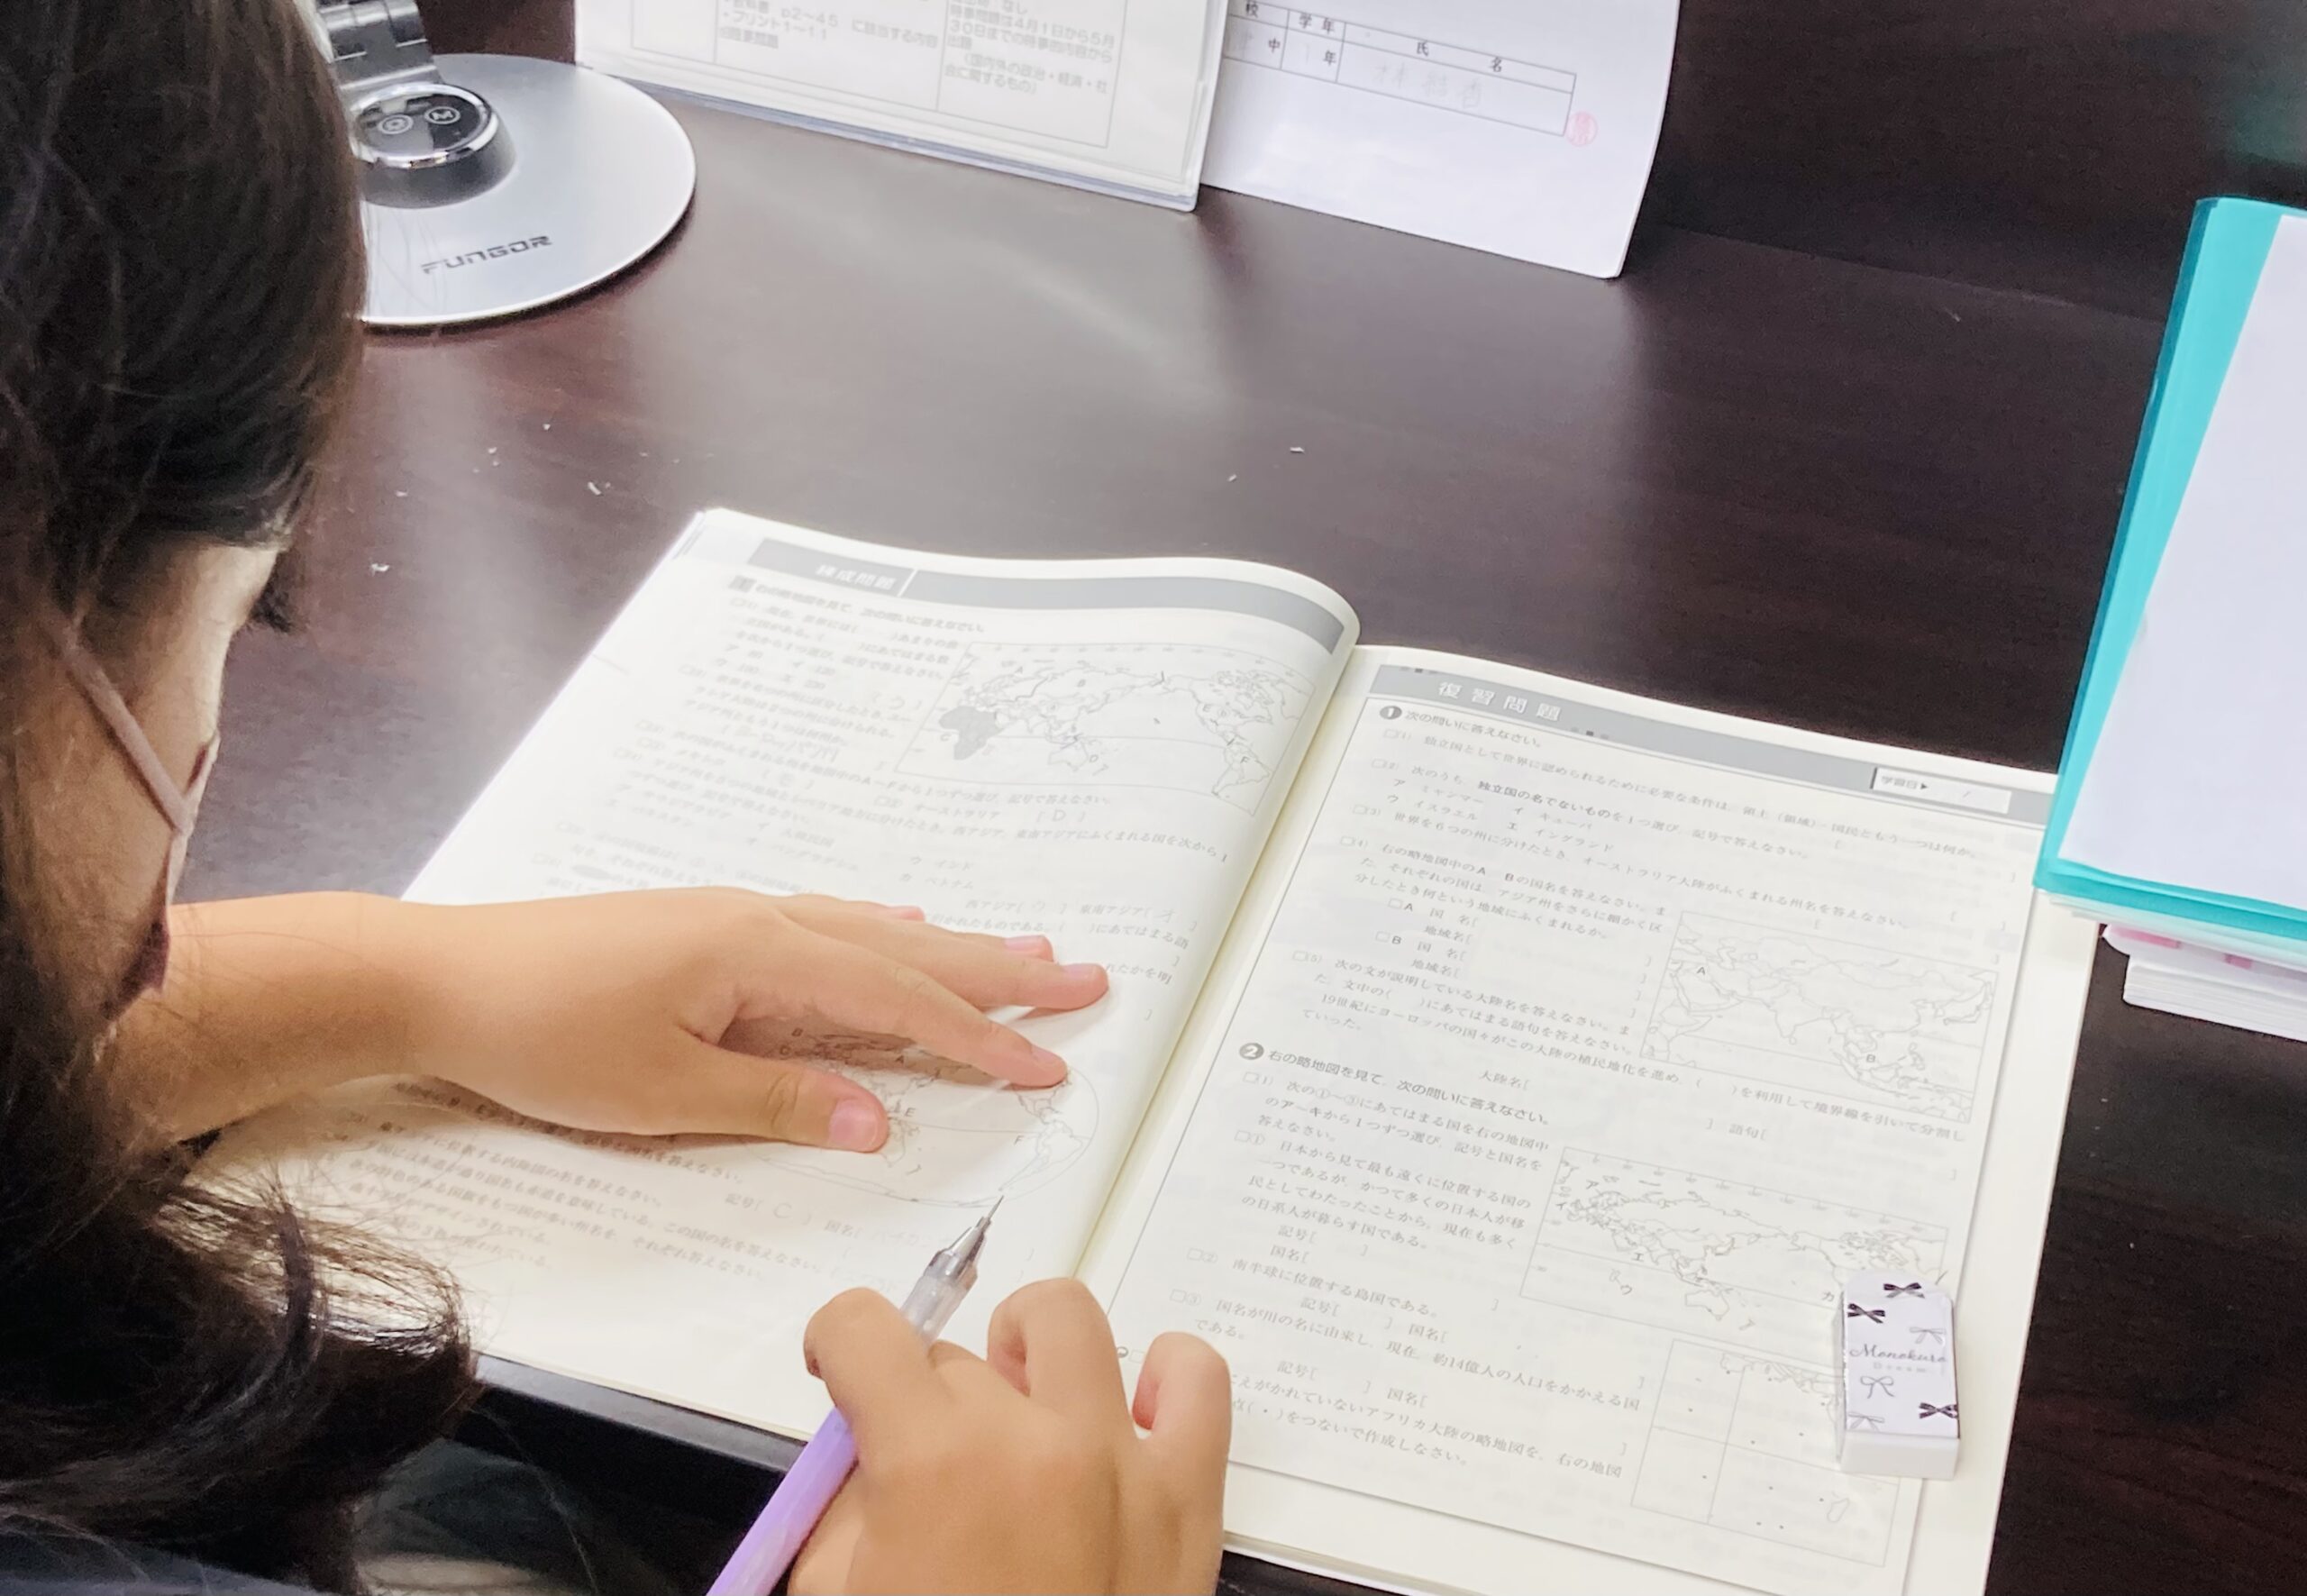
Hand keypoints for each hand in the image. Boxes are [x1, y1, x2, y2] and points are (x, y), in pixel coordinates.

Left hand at [402, 888, 1106, 1148]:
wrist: (439, 976)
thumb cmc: (542, 1035)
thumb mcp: (662, 1092)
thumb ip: (776, 1101)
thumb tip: (877, 1117)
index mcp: (762, 954)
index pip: (899, 1001)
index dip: (980, 1038)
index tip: (1051, 1061)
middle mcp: (763, 921)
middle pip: (907, 949)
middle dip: (1000, 971)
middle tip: (1085, 976)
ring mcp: (736, 919)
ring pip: (872, 933)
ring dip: (952, 949)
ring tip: (1023, 950)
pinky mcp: (707, 930)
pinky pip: (827, 928)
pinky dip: (884, 937)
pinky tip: (899, 930)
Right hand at [794, 1280, 1229, 1595]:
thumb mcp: (842, 1593)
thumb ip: (846, 1503)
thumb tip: (869, 1446)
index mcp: (931, 1461)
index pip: (866, 1327)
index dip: (840, 1344)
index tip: (846, 1372)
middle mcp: (1032, 1442)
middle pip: (959, 1354)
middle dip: (933, 1398)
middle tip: (933, 1461)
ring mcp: (1121, 1463)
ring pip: (1068, 1323)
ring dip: (1031, 1355)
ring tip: (1022, 1411)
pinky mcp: (1189, 1499)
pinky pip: (1196, 1378)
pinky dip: (1164, 1376)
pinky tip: (1127, 1415)